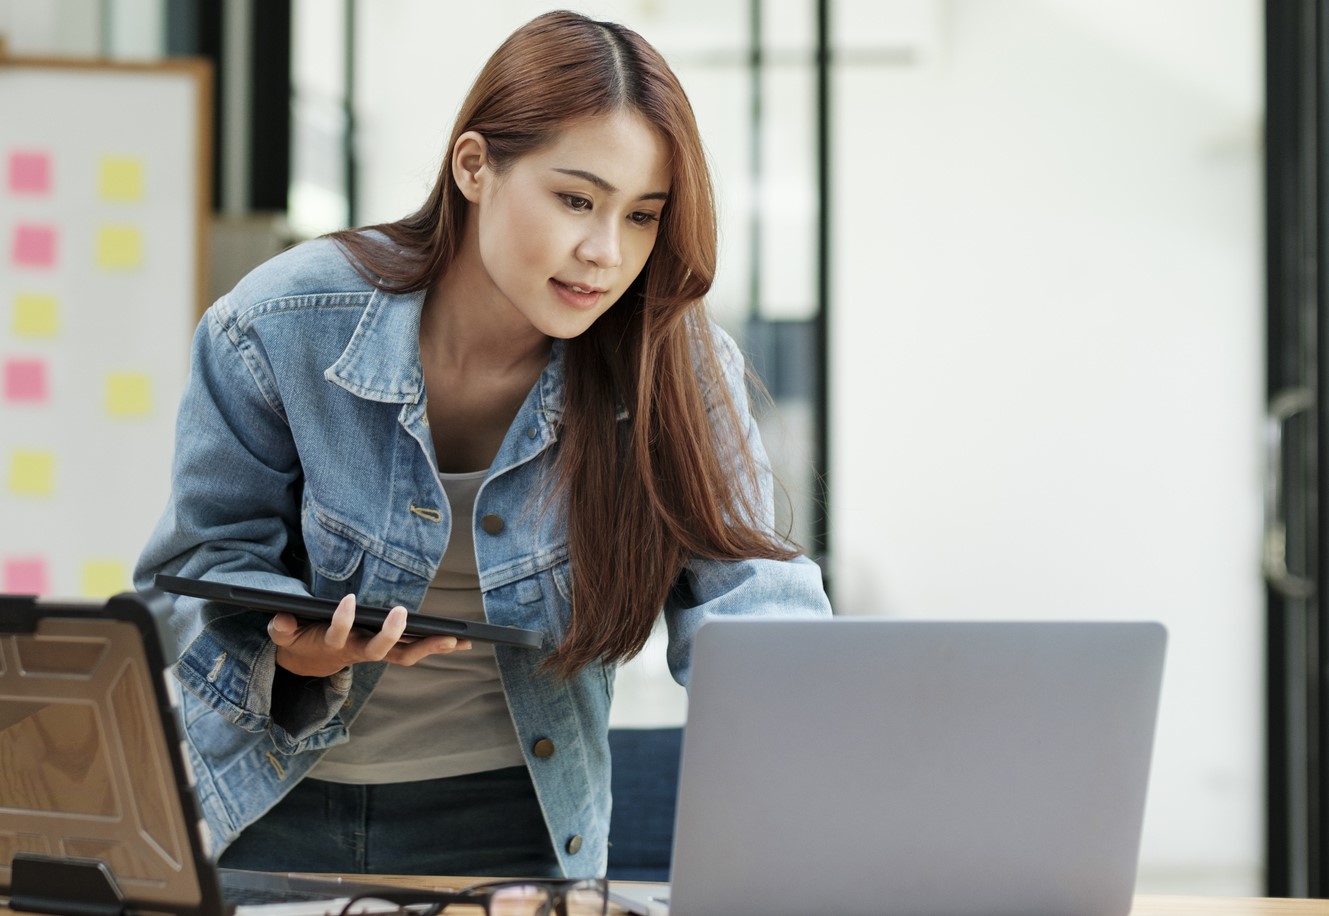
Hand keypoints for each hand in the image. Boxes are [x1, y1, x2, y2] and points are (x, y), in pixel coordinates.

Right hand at [267, 593, 472, 677]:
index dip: (342, 620)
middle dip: (392, 634)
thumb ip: (282, 628)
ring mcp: (376, 653)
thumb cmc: (301, 642)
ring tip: (456, 639)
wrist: (309, 665)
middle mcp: (359, 651)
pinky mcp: (390, 652)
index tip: (347, 600)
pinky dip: (438, 647)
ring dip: (429, 647)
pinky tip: (463, 642)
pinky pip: (416, 652)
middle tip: (403, 613)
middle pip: (379, 650)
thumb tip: (281, 617)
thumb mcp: (286, 636)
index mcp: (334, 646)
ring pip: (404, 655)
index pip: (337, 634)